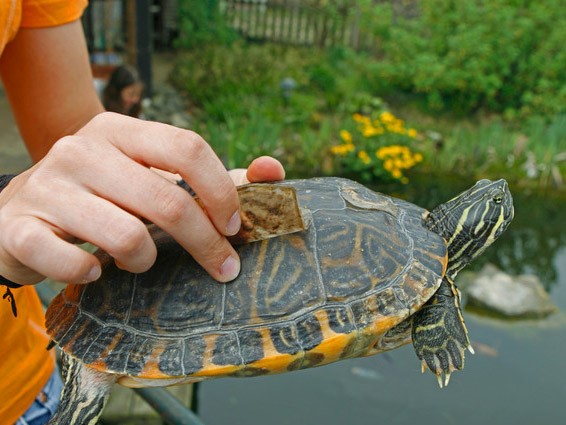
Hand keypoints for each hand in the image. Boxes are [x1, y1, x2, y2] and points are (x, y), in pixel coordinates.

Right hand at [0, 113, 284, 284]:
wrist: (17, 215)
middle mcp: (82, 149)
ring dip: (145, 260)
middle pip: (167, 199)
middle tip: (222, 268)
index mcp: (120, 130)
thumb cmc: (102, 198)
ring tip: (139, 260)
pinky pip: (74, 264)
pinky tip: (95, 270)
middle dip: (206, 244)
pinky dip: (94, 274)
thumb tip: (273, 170)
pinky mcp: (20, 227)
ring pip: (127, 236)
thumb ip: (210, 178)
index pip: (187, 148)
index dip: (221, 190)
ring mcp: (48, 187)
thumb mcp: (150, 178)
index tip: (235, 226)